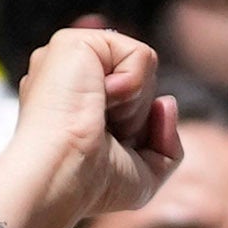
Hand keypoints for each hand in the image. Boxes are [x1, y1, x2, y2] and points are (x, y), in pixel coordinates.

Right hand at [0, 24, 176, 227]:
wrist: (60, 177)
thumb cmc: (89, 186)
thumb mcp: (144, 173)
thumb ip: (167, 142)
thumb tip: (166, 101)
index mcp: (75, 104)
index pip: (130, 99)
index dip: (135, 129)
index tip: (105, 154)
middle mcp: (69, 78)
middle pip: (142, 85)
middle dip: (137, 118)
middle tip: (104, 137)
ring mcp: (69, 59)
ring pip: (143, 69)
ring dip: (134, 106)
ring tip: (98, 120)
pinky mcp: (73, 42)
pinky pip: (141, 55)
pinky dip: (133, 86)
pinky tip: (100, 100)